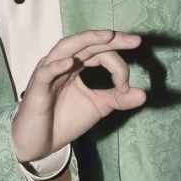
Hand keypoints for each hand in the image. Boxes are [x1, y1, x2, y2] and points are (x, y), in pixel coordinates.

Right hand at [11, 30, 145, 163]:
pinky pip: (46, 72)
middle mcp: (62, 63)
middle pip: (87, 43)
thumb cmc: (63, 121)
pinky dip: (57, 66)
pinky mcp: (37, 88)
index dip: (118, 66)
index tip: (126, 85)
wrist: (40, 144)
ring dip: (87, 40)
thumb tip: (144, 95)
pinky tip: (71, 62)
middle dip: (110, 39)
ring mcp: (48, 73)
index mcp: (76, 65)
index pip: (100, 53)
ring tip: (107, 37)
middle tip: (134, 40)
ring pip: (66, 48)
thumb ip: (117, 99)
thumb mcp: (97, 107)